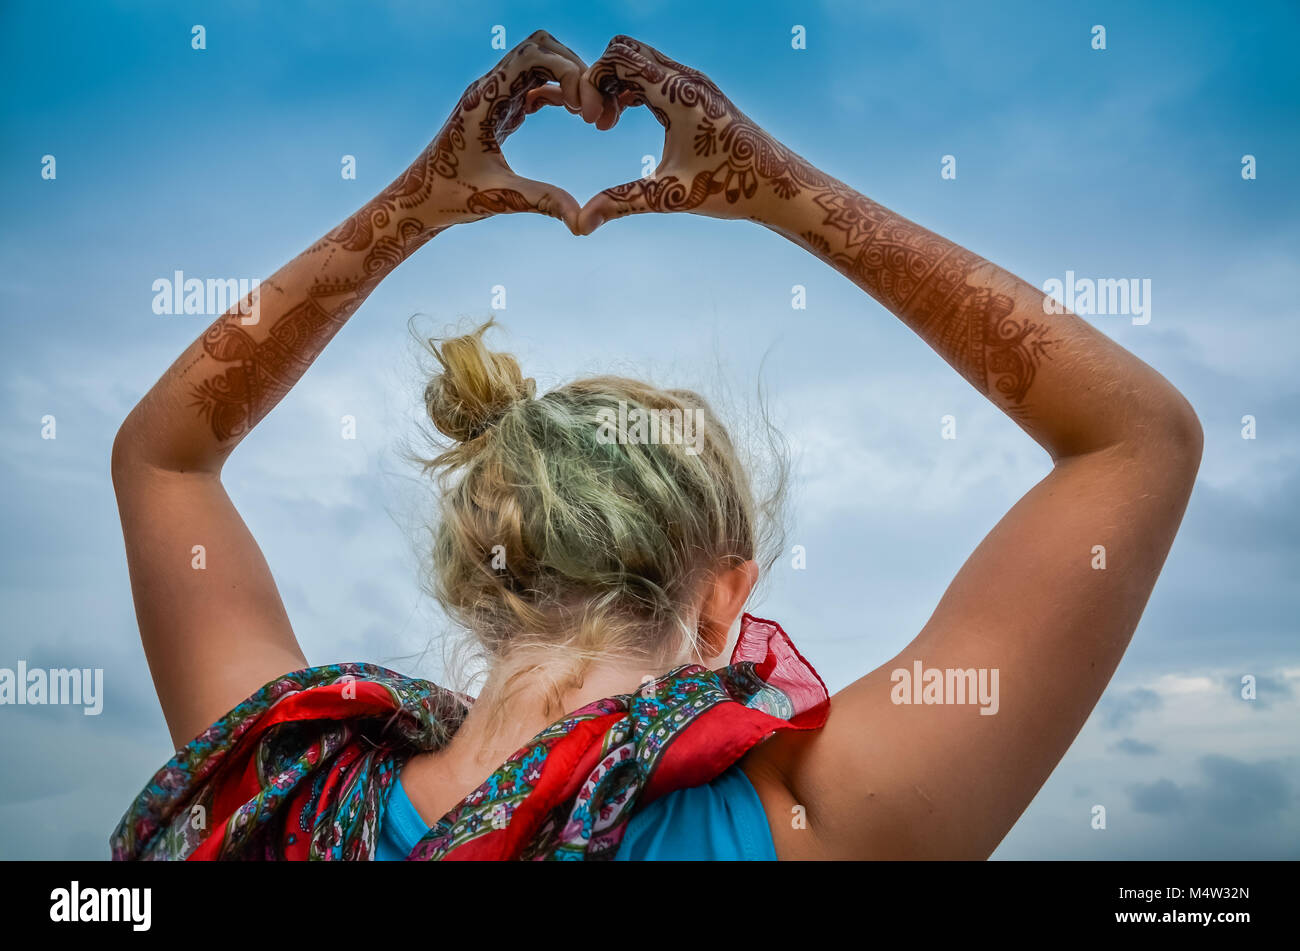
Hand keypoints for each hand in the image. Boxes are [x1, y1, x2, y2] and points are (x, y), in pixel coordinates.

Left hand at [332, 31, 606, 245]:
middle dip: (574, 69)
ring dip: (569, 79)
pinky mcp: (501, 109)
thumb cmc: (451, 196)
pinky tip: (575, 114)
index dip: (566, 70)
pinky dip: (560, 92)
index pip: (531, 55)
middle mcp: (490, 88)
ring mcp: (496, 96)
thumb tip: (583, 222)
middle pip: (540, 48)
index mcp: (485, 99)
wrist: (422, 199)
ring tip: (589, 115)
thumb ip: (543, 201)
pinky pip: (536, 85)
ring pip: (540, 62)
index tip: (584, 108)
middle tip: (593, 110)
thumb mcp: (500, 198)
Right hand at [575, 35, 828, 234]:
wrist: (776, 183)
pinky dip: (630, 88)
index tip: (592, 122)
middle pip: (624, 50)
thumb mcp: (669, 196)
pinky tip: (623, 120)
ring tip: (607, 125)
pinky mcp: (695, 93)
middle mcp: (685, 79)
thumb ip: (622, 202)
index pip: (619, 57)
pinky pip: (652, 74)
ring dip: (614, 85)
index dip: (593, 81)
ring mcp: (692, 83)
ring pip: (638, 60)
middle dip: (600, 79)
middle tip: (597, 121)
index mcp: (679, 94)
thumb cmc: (729, 186)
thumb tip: (583, 224)